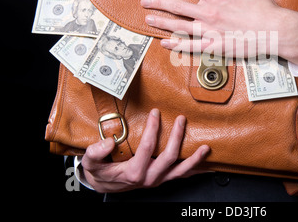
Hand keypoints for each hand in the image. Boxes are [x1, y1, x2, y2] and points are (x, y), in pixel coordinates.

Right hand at [81, 108, 209, 192]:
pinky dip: (194, 170)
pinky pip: (181, 176)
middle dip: (177, 137)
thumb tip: (108, 142)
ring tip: (205, 148)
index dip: (152, 128)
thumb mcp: (92, 163)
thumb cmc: (101, 172)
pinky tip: (206, 165)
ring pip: (180, 171)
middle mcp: (149, 177)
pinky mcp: (163, 179)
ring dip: (195, 159)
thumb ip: (96, 153)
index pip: (147, 147)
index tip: (155, 113)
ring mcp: (158, 179)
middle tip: (182, 119)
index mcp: (134, 172)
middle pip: (169, 157)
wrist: (106, 185)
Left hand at [141, 0, 297, 66]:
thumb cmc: (263, 7)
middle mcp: (208, 12)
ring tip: (148, 20)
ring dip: (162, 22)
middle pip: (177, 6)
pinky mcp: (214, 47)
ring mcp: (209, 31)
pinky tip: (164, 43)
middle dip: (158, 2)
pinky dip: (176, 45)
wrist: (274, 30)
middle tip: (144, 2)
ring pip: (179, 26)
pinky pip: (190, 46)